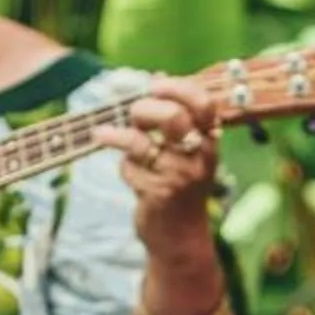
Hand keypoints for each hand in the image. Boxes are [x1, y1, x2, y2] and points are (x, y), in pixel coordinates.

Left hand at [89, 80, 223, 255]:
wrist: (181, 238)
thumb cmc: (181, 187)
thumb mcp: (188, 152)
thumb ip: (177, 116)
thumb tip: (159, 76)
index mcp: (210, 141)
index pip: (204, 104)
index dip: (177, 87)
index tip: (155, 84)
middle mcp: (199, 157)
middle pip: (171, 118)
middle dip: (144, 110)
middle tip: (133, 115)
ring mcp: (178, 176)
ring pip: (141, 142)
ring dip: (119, 135)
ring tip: (105, 134)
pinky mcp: (157, 194)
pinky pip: (129, 168)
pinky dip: (124, 167)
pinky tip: (128, 171)